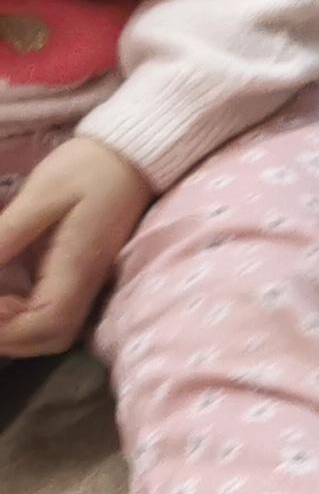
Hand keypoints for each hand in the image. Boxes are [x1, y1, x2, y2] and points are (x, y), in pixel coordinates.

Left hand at [0, 135, 157, 357]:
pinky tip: (4, 297)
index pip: (48, 323)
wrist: (130, 156)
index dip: (7, 328)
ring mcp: (86, 282)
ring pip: (52, 332)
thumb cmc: (86, 168)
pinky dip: (22, 318)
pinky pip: (52, 313)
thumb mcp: (41, 195)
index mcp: (78, 265)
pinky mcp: (80, 276)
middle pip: (51, 338)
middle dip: (8, 338)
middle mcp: (86, 282)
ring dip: (14, 331)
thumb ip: (5, 235)